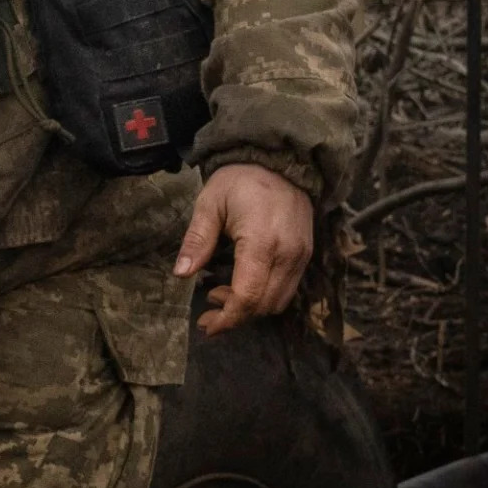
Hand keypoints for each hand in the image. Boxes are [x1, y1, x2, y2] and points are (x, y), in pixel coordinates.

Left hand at [174, 163, 315, 336]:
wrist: (281, 162)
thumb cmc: (240, 181)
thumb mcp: (209, 204)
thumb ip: (197, 240)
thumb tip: (181, 273)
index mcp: (262, 242)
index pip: (248, 296)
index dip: (227, 317)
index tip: (207, 325)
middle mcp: (288, 254)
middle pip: (264, 305)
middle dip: (235, 316)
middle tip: (207, 309)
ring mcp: (302, 255)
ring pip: (279, 301)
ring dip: (250, 308)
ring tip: (220, 294)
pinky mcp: (307, 254)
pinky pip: (289, 289)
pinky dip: (265, 296)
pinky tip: (242, 285)